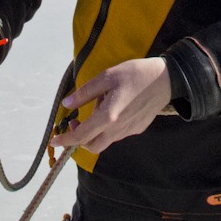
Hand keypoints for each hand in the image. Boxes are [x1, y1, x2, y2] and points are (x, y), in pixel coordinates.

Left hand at [50, 57, 170, 154]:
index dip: (65, 140)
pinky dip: (109, 127)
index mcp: (108, 116)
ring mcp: (128, 131)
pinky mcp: (137, 130)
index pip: (80, 136)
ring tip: (101, 104)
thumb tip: (66, 105)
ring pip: (105, 140)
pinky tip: (115, 108)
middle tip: (76, 122)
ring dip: (95, 131)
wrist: (166, 79)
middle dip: (79, 139)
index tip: (53, 140)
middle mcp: (117, 130)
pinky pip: (117, 134)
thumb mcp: (107, 77)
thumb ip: (85, 93)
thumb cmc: (135, 74)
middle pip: (92, 146)